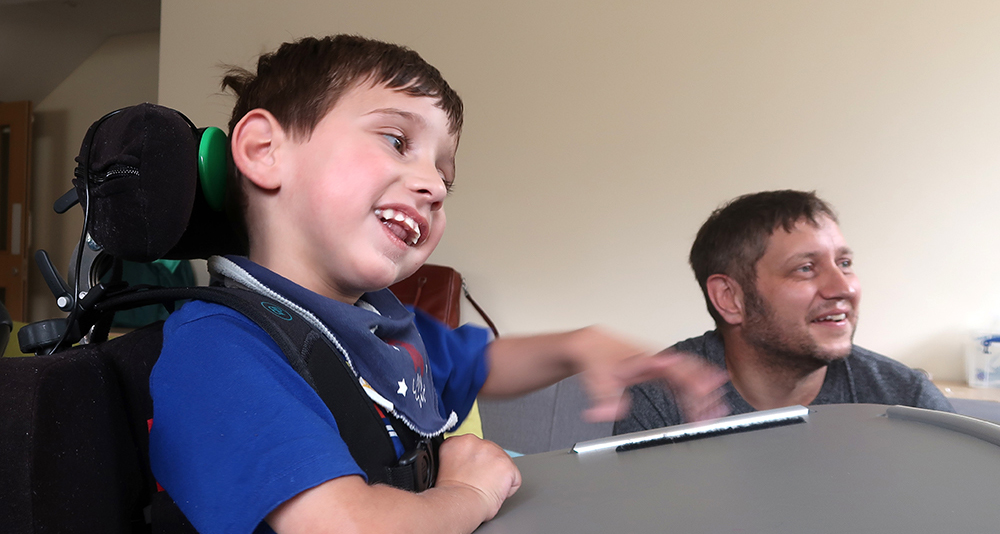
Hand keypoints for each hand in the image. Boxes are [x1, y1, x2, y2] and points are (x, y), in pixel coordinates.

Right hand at [435, 434, 520, 521]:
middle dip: (488, 469)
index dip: (474, 465)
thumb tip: (470, 465)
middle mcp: (475, 442)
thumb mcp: (448, 468)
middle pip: (491, 454)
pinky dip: (508, 490)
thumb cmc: (452, 496)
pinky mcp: (507, 464)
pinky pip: (514, 479)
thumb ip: (460, 459)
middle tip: (477, 484)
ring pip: (503, 465)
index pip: (474, 449)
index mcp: (458, 443)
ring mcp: (493, 451)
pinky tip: (493, 494)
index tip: (470, 475)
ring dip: (497, 478)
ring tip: (483, 489)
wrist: (459, 505)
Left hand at [574, 328, 728, 422]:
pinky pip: (683, 381)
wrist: (593, 344)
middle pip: (689, 371)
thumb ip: (604, 396)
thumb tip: (610, 414)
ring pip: (690, 375)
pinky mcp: (660, 371)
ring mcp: (661, 365)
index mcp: (645, 357)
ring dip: (704, 393)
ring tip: (718, 411)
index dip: (689, 378)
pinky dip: (696, 392)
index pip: (673, 368)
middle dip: (705, 389)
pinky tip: (706, 403)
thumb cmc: (597, 355)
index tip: (702, 391)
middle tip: (717, 409)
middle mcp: (657, 359)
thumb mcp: (595, 376)